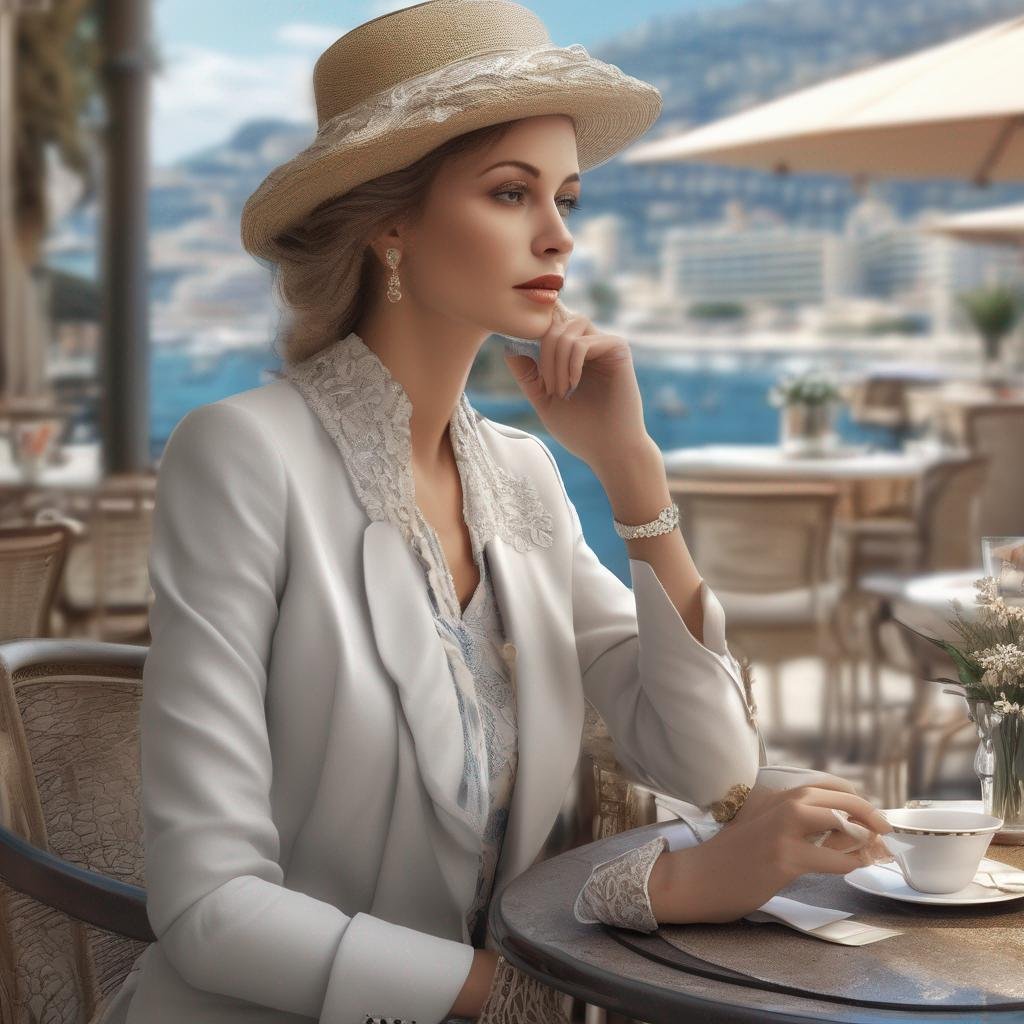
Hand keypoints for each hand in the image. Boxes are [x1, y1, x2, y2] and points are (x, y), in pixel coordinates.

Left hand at [502, 300, 647, 469]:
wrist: (610, 450)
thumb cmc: (579, 430)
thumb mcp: (544, 400)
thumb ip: (528, 375)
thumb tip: (508, 347)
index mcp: (574, 355)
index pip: (549, 329)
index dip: (533, 342)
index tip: (533, 375)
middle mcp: (591, 344)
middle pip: (556, 324)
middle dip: (544, 355)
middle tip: (548, 389)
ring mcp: (605, 345)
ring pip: (569, 329)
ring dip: (556, 360)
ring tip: (560, 391)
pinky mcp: (619, 349)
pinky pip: (583, 342)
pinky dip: (571, 364)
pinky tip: (573, 385)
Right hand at [659, 783, 893, 924]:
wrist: (700, 876)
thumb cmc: (732, 856)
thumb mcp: (763, 827)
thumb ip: (796, 824)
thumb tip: (845, 831)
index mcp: (777, 796)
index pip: (827, 785)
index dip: (856, 797)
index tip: (871, 812)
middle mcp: (782, 806)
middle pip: (840, 799)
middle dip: (870, 813)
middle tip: (886, 829)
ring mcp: (784, 831)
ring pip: (839, 823)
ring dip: (866, 836)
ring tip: (878, 850)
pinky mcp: (785, 859)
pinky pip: (832, 860)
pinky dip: (851, 863)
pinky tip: (856, 867)